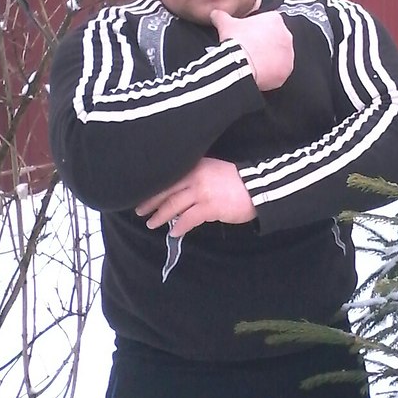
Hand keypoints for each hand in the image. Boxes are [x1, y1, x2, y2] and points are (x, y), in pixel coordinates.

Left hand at [136, 157, 256, 237]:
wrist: (257, 187)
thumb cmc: (237, 180)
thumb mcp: (213, 170)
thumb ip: (196, 175)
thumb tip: (180, 189)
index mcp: (196, 166)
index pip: (169, 177)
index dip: (154, 187)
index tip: (142, 194)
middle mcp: (196, 176)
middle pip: (166, 190)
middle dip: (151, 202)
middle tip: (139, 211)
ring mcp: (202, 192)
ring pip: (173, 205)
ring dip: (160, 216)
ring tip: (151, 224)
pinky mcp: (209, 207)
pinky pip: (188, 219)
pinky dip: (179, 226)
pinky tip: (174, 232)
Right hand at [210, 9, 293, 90]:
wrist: (241, 62)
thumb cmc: (236, 40)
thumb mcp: (226, 24)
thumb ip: (222, 16)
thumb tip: (215, 14)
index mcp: (274, 19)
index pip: (267, 23)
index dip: (256, 31)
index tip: (248, 37)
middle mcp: (286, 34)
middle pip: (275, 40)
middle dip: (264, 45)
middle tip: (251, 51)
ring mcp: (288, 53)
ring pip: (278, 56)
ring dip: (269, 59)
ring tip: (254, 63)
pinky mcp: (287, 69)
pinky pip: (280, 71)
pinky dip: (271, 73)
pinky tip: (259, 73)